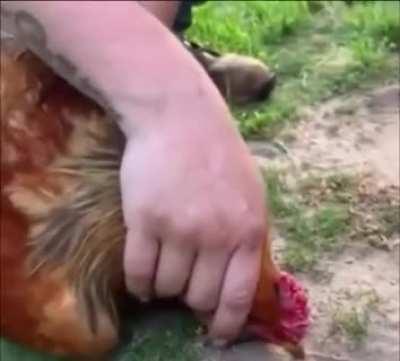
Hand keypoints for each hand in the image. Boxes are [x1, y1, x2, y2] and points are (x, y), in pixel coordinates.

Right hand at [120, 93, 266, 342]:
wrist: (179, 117)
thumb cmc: (219, 155)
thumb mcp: (252, 194)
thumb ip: (250, 238)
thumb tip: (243, 281)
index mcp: (247, 231)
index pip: (238, 296)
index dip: (226, 323)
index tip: (216, 334)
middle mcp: (215, 235)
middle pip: (199, 296)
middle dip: (192, 299)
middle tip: (187, 286)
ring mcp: (177, 228)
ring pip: (167, 287)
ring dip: (165, 288)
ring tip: (166, 271)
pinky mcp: (143, 221)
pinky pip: (138, 272)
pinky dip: (139, 284)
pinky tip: (142, 280)